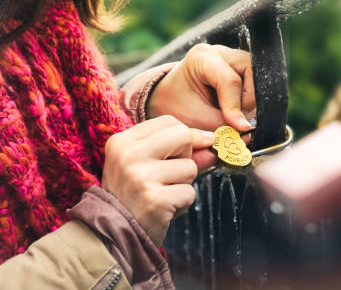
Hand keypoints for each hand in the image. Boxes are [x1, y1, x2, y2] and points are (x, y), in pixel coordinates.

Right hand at [101, 115, 216, 245]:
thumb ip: (180, 150)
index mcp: (122, 141)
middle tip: (168, 175)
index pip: (168, 122)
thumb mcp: (148, 165)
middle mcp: (128, 155)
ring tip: (162, 194)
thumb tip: (211, 140)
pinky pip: (190, 193)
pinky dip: (182, 203)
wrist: (112, 236)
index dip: (184, 136)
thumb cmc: (134, 196)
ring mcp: (140, 177)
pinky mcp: (155, 199)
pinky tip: (164, 209)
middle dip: (186, 156)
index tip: (183, 152)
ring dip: (184, 184)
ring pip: (190, 167)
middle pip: (183, 136)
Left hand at [147, 44, 254, 133]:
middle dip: (248, 101)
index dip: (236, 107)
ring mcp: (233, 57)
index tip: (240, 128)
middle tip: (237, 120)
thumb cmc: (178, 106)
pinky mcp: (241, 66)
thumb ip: (222, 125)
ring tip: (233, 115)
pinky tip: (236, 108)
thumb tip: (247, 132)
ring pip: (258, 78)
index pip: (230, 80)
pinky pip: (256, 83)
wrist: (170, 98)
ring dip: (250, 102)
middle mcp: (221, 52)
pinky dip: (249, 100)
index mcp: (202, 58)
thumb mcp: (195, 119)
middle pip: (251, 74)